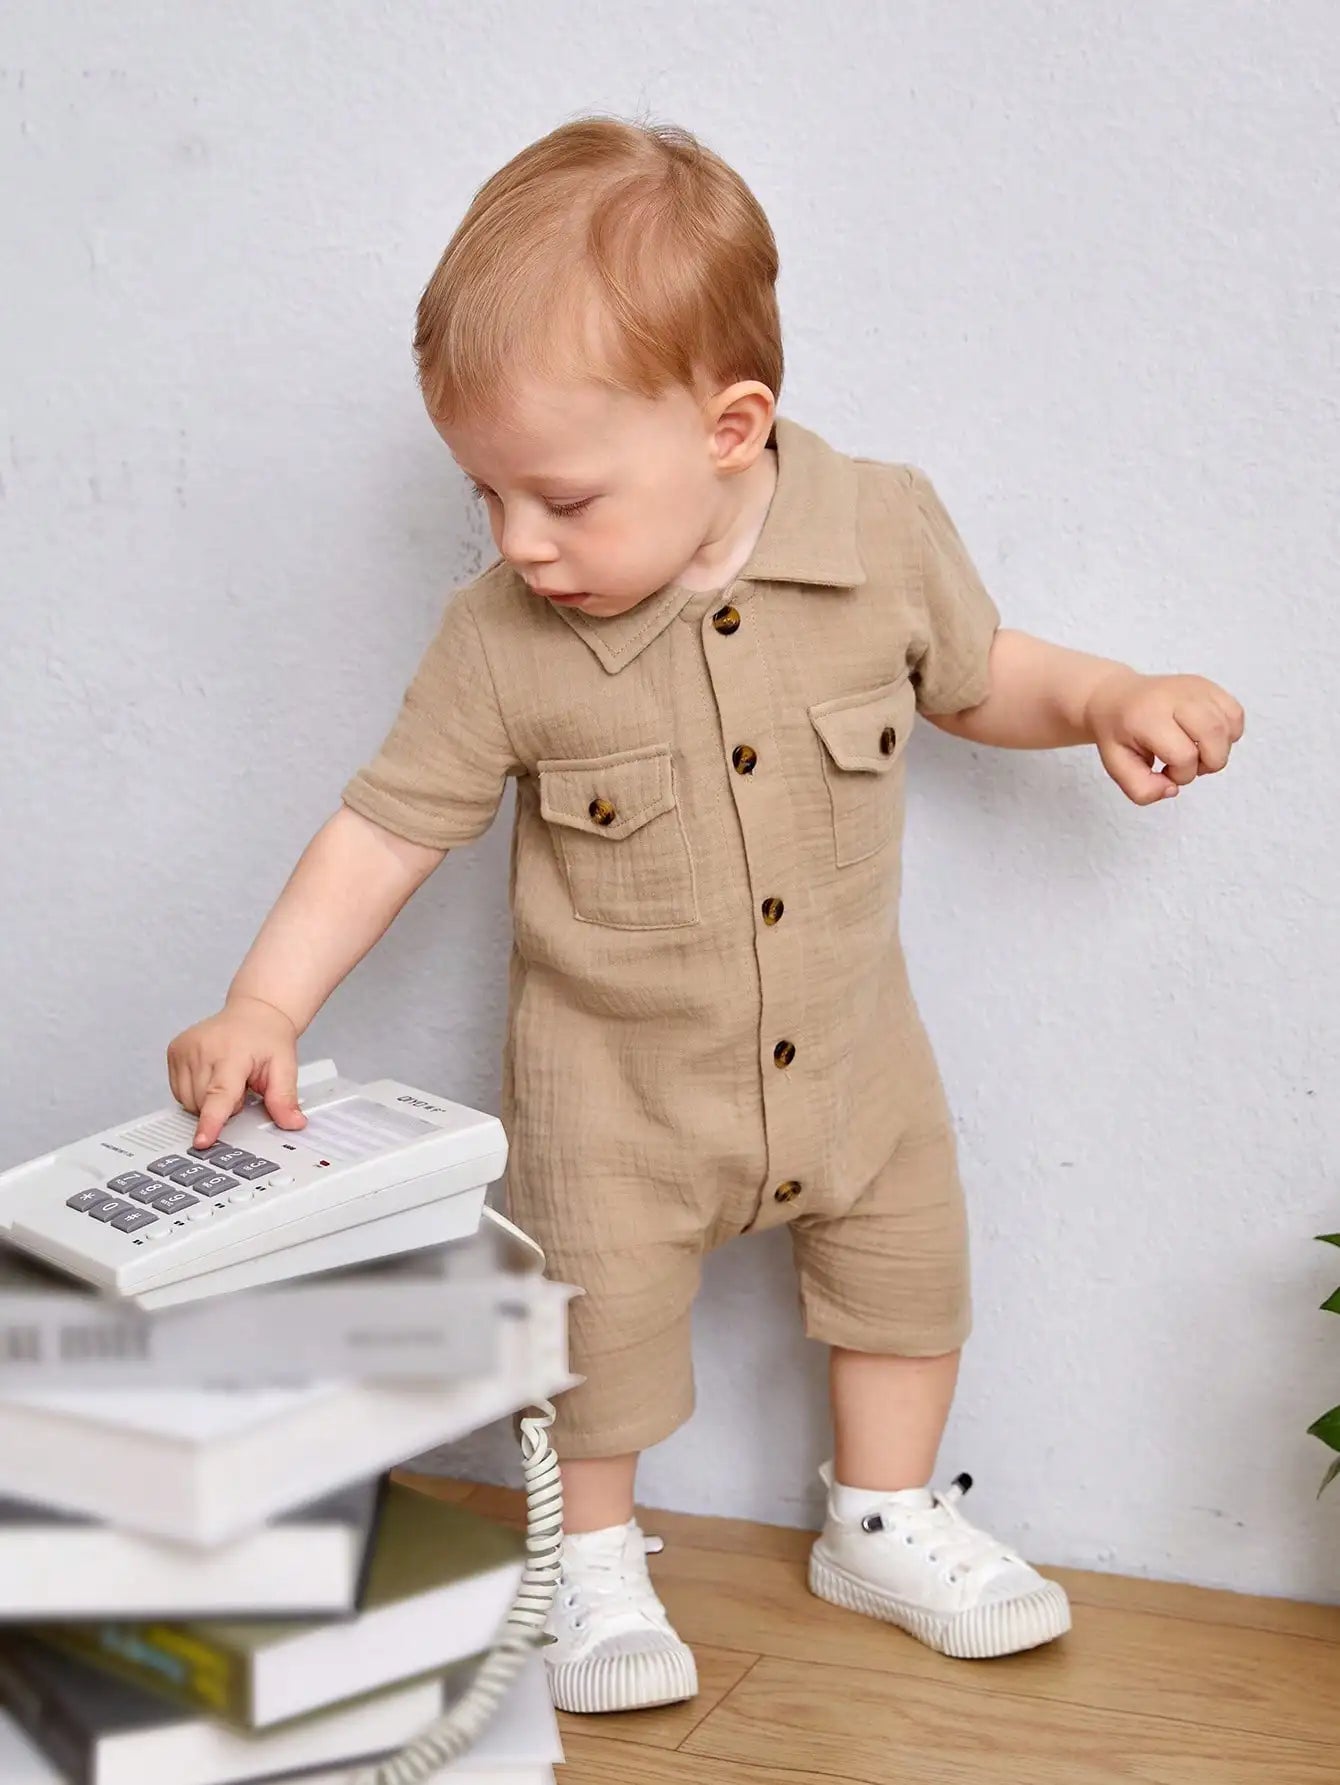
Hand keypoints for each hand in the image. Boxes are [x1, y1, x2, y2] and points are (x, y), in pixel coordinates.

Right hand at [166, 995, 307, 1148]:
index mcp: (232, 1052)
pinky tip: (211, 1076)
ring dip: (207, 1101)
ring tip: (227, 1079)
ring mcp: (184, 1049)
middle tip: (242, 1085)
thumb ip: (284, 1098)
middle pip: (204, 1104)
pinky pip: (179, 1092)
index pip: (219, 1093)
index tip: (202, 1141)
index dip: (211, 1120)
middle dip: (225, 1106)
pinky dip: (195, 1093)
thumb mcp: (285, 1067)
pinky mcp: (174, 1051)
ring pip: (189, 1101)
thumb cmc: (267, 1038)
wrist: (254, 1013)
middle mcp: (203, 1048)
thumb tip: (293, 1123)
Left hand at [1085, 670, 1243, 805]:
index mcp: (1148, 716)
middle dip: (1207, 764)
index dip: (1180, 774)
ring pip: (1228, 726)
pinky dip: (1228, 734)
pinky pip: (1235, 714)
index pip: (1185, 755)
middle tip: (1186, 764)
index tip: (1164, 771)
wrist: (1116, 698)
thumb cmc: (1118, 732)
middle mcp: (1175, 696)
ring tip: (1195, 751)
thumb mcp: (1116, 766)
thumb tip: (1173, 789)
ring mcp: (1195, 688)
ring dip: (1219, 750)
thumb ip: (1141, 790)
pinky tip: (1205, 738)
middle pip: (1214, 736)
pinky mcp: (1208, 686)